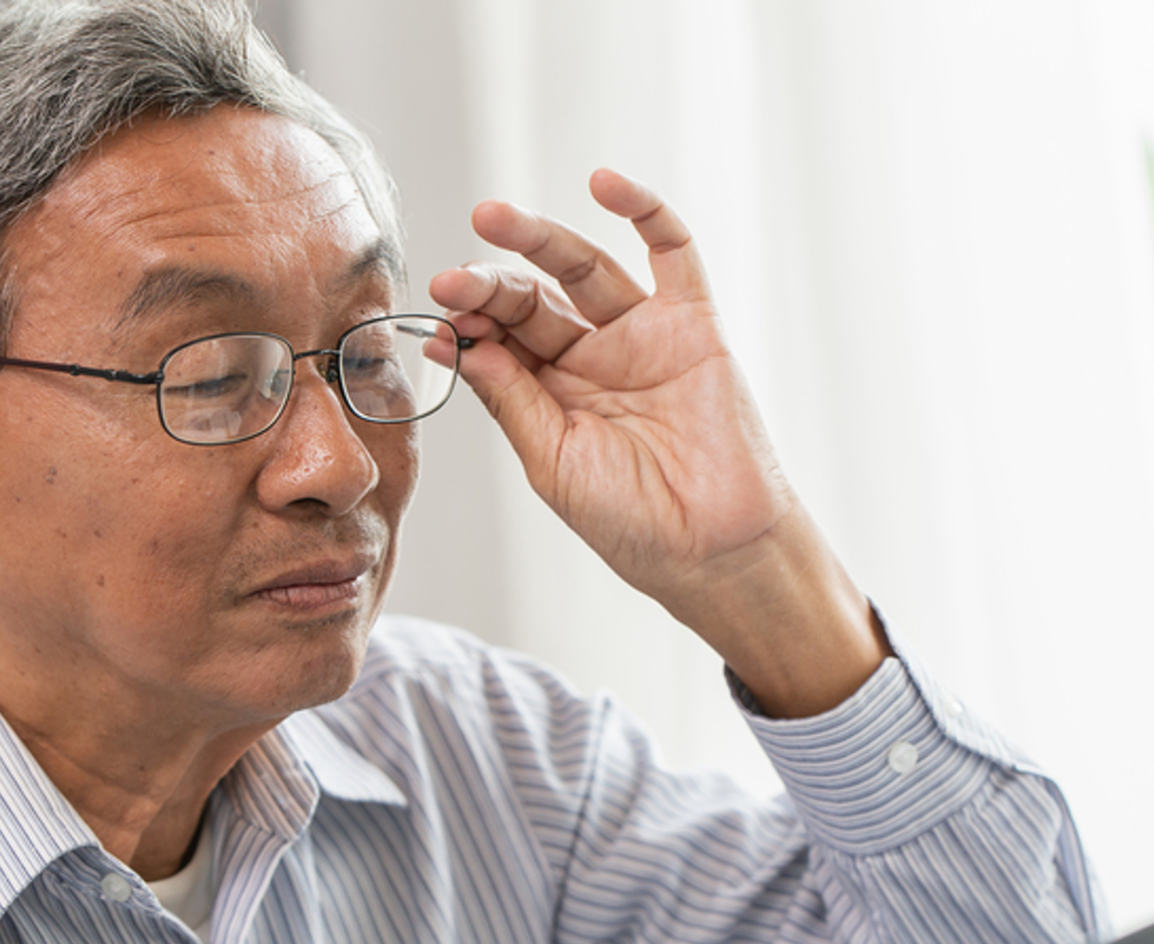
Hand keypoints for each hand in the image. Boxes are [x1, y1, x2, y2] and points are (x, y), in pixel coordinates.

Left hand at [429, 168, 789, 609]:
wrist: (714, 550)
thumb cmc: (633, 522)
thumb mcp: (552, 462)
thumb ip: (512, 400)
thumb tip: (458, 341)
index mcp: (551, 394)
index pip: (500, 338)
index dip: (469, 321)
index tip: (439, 316)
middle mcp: (593, 357)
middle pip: (533, 298)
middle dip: (489, 284)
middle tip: (454, 277)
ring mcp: (643, 336)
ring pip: (584, 268)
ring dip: (539, 239)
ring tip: (492, 217)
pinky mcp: (694, 325)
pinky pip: (672, 254)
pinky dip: (644, 210)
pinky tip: (604, 184)